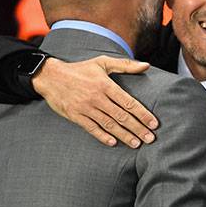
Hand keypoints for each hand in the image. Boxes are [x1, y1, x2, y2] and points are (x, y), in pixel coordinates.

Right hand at [33, 56, 158, 148]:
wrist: (51, 76)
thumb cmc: (80, 69)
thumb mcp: (102, 62)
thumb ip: (125, 65)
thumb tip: (146, 66)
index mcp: (105, 85)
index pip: (128, 102)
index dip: (143, 114)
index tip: (154, 124)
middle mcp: (97, 97)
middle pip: (121, 116)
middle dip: (138, 128)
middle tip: (150, 139)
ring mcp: (86, 108)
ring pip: (109, 124)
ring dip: (124, 135)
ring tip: (137, 144)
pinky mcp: (75, 116)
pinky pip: (91, 128)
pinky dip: (102, 136)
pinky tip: (113, 143)